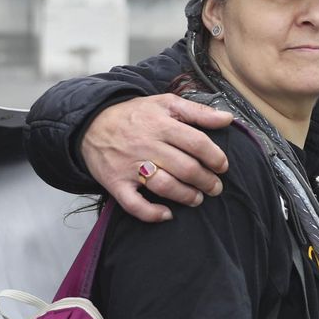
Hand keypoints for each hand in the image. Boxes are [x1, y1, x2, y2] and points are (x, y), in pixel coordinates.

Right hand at [81, 94, 233, 221]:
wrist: (91, 123)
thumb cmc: (136, 115)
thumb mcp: (166, 103)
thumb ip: (198, 111)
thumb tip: (228, 118)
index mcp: (161, 124)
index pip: (197, 143)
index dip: (215, 158)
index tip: (223, 166)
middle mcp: (146, 145)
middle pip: (185, 168)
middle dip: (206, 181)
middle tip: (215, 187)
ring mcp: (130, 166)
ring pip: (164, 186)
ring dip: (186, 196)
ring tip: (197, 199)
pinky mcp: (115, 182)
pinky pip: (134, 204)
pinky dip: (152, 213)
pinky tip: (167, 214)